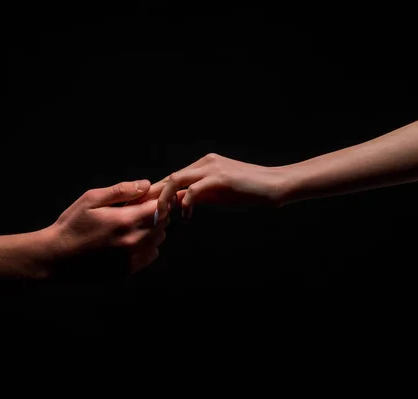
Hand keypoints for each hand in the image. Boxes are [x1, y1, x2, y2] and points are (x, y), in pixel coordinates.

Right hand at [43, 180, 169, 274]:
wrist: (56, 257)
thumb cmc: (72, 224)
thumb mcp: (91, 199)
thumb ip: (121, 191)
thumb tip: (146, 185)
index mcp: (125, 221)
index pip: (160, 206)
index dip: (158, 198)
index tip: (150, 195)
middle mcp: (133, 241)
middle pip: (162, 222)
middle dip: (156, 211)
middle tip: (139, 207)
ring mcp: (132, 258)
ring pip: (159, 238)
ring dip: (152, 228)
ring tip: (132, 223)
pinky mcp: (129, 270)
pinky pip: (152, 254)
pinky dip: (148, 244)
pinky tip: (131, 239)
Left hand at [127, 153, 288, 221]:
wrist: (275, 185)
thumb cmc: (249, 191)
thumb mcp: (219, 193)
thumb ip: (199, 195)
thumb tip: (179, 204)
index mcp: (204, 164)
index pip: (174, 177)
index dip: (157, 193)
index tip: (145, 208)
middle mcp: (205, 162)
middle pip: (170, 177)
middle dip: (153, 196)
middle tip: (142, 214)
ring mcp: (212, 168)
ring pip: (177, 180)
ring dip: (165, 200)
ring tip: (160, 217)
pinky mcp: (220, 178)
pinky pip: (193, 190)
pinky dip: (185, 204)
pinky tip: (185, 217)